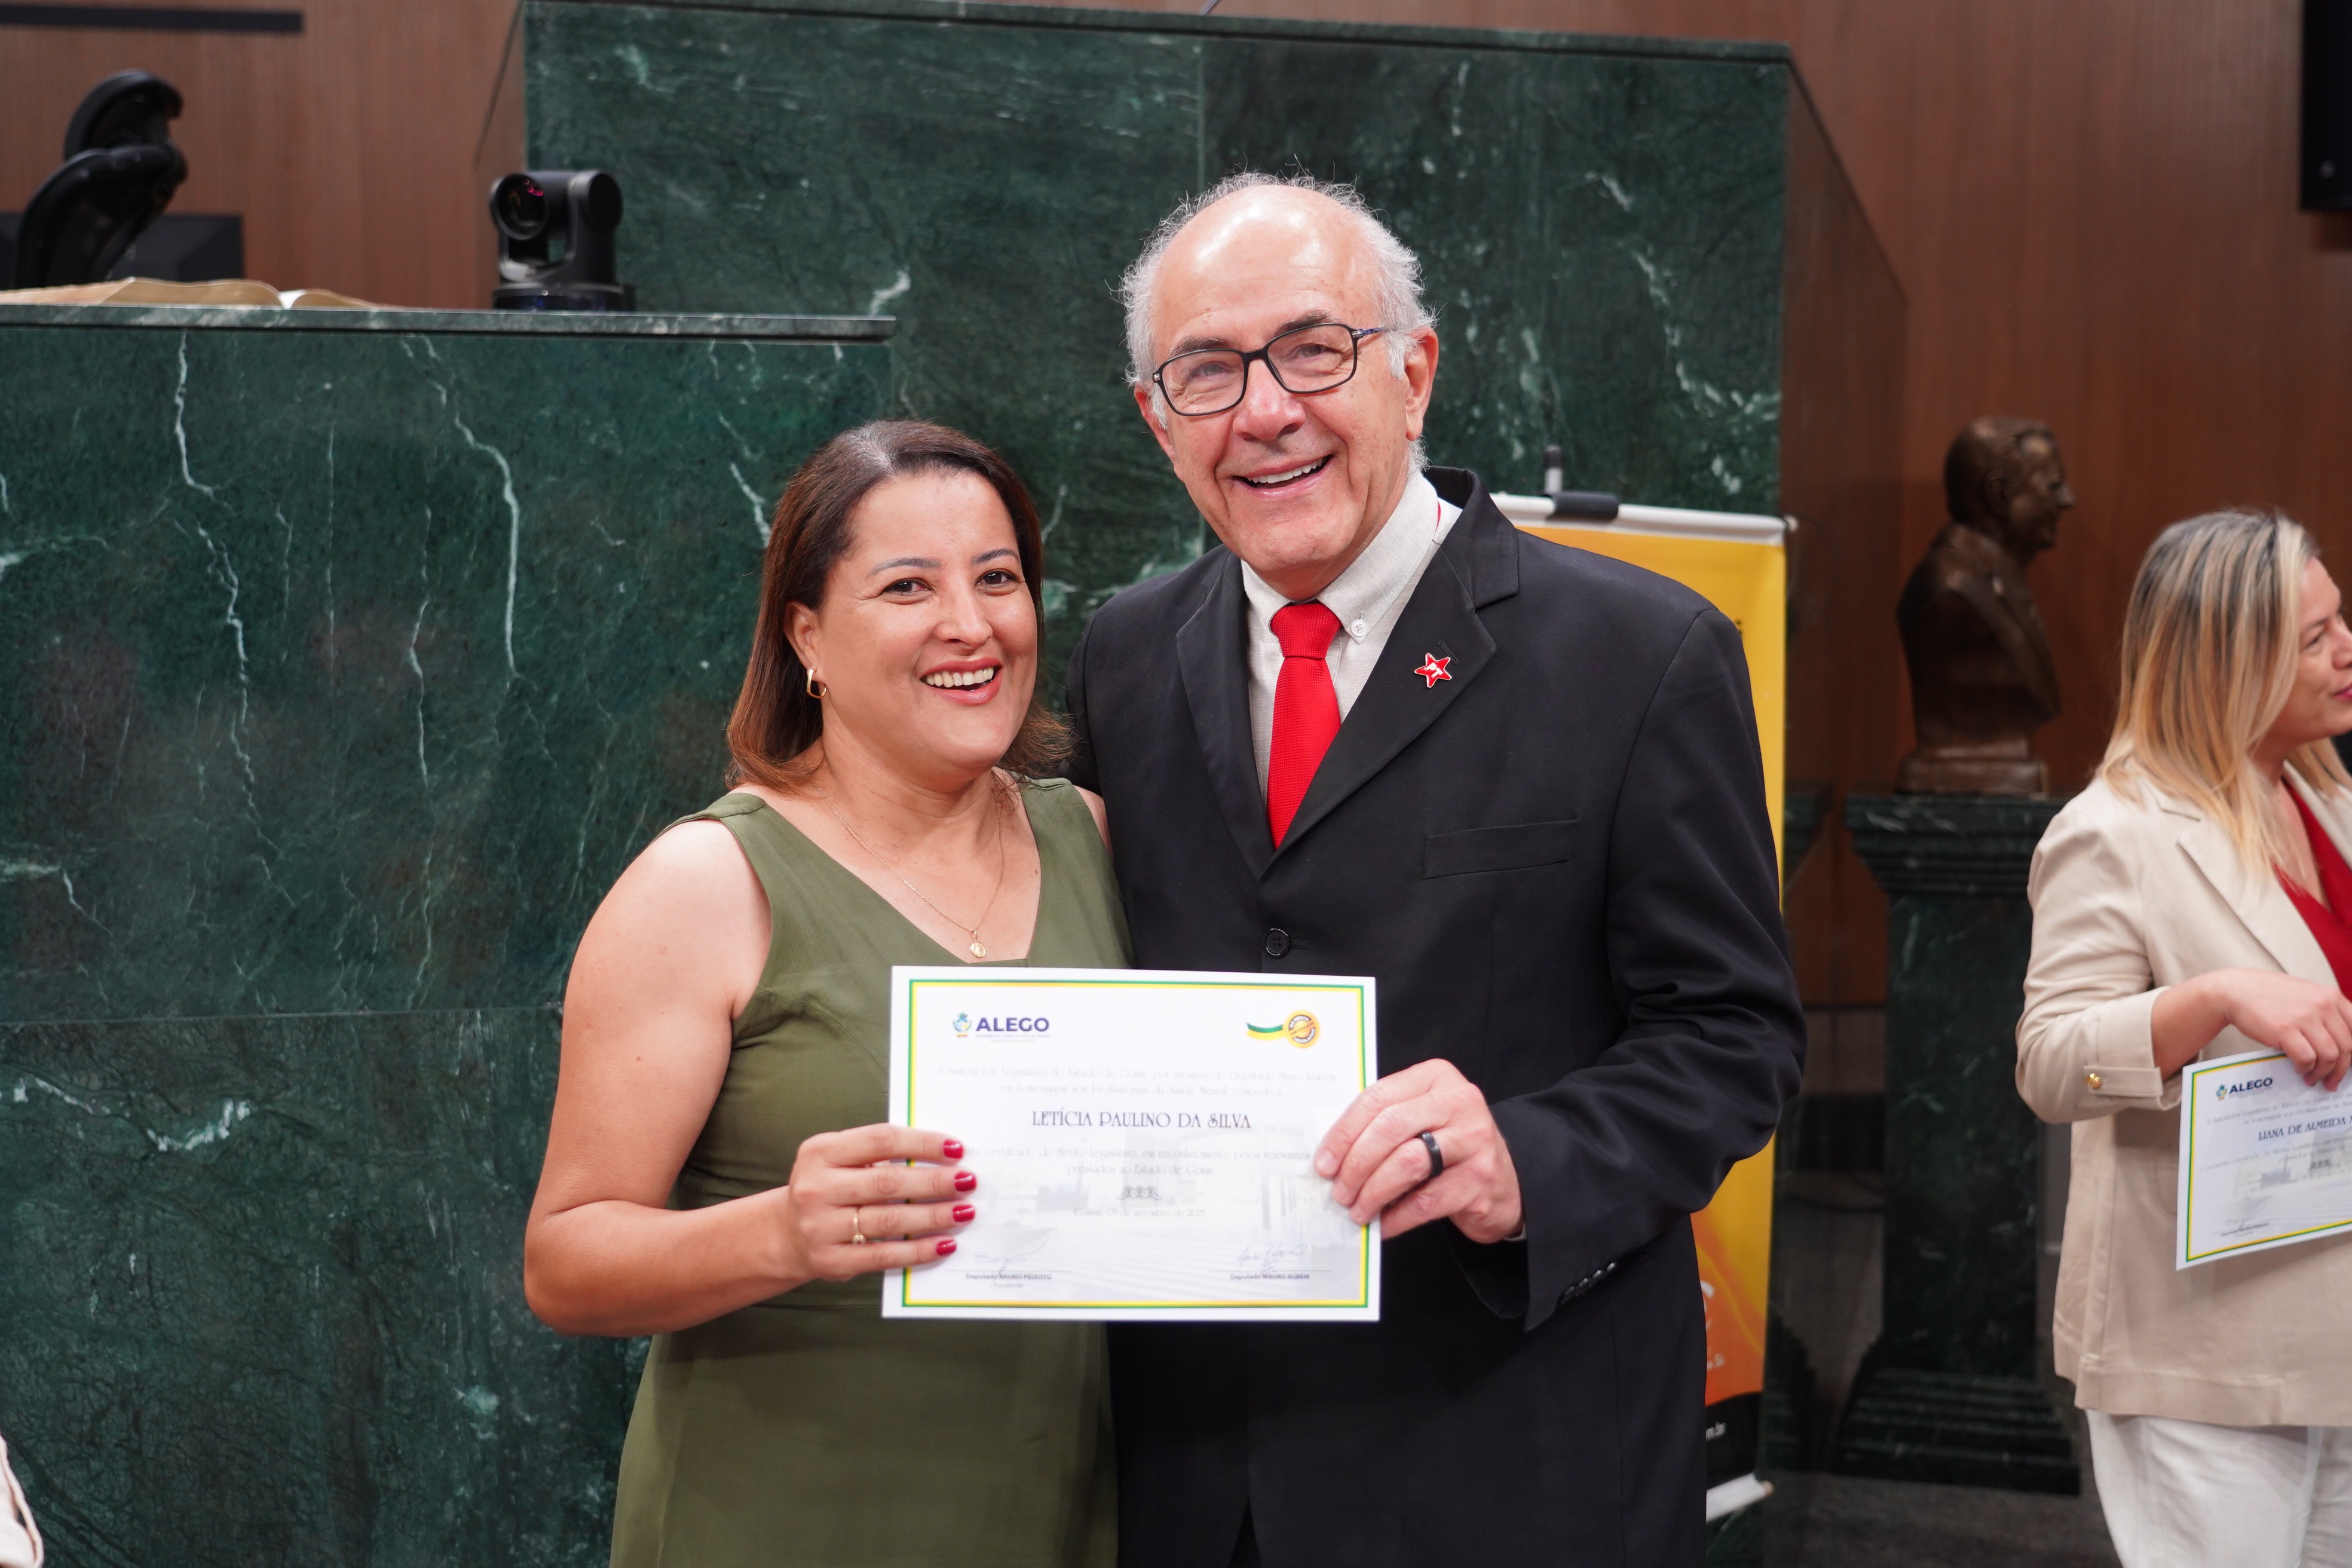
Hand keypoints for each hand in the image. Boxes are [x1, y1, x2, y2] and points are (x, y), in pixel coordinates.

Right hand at [777, 1126, 976, 1282]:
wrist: (787, 1232)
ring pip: (889, 1221)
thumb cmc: (829, 1186)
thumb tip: (943, 1155)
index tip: (957, 1148)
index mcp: (821, 1151)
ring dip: (933, 1216)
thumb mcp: (840, 1158)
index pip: (881, 1140)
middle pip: (888, 1182)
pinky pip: (884, 1256)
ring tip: (964, 1212)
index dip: (922, 1143)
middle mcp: (817, 1188)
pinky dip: (918, 1251)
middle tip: (968, 1181)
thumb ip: (879, 1153)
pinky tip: (945, 1244)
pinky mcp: (831, 1260)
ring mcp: (821, 1227)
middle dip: (935, 1182)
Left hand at [1313, 1059, 1522, 1241]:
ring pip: (1407, 1163)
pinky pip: (1426, 1200)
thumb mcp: (1420, 1120)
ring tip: (1357, 1210)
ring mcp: (1475, 1139)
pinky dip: (1397, 1216)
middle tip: (1338, 1191)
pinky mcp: (1481, 1178)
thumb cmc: (1448, 1147)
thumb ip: (1383, 1123)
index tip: (1324, 1162)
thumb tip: (1331, 1154)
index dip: (1344, 1133)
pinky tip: (1383, 1224)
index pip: (1377, 1098)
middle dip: (1355, 1164)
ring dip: (1373, 1192)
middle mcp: (1459, 1101)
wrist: (1505, 1181)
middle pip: (1390, 1128)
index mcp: (1435, 1077)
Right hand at [2210, 970, 2351, 1089]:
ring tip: (2313, 1078)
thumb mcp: (2307, 995)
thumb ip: (2327, 1012)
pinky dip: (2305, 1069)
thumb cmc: (2270, 995)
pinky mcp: (2285, 1030)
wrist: (2236, 990)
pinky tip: (2299, 1070)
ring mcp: (2304, 1017)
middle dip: (2341, 1070)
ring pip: (2329, 1056)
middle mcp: (2322, 1005)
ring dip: (2323, 1072)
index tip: (2349, 1065)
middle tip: (2332, 1081)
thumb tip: (2342, 1043)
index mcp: (2331, 996)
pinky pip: (2306, 1058)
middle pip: (2347, 1047)